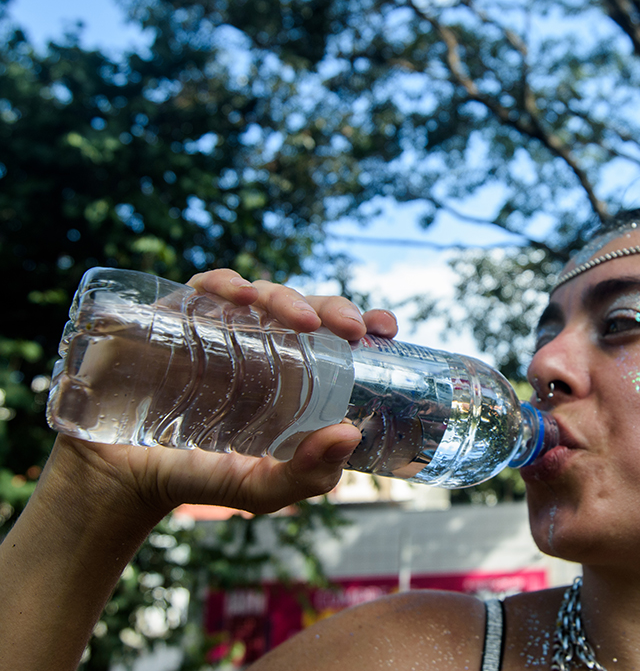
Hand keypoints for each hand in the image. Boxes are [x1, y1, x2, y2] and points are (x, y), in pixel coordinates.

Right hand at [48, 268, 400, 518]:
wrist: (120, 482)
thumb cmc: (198, 479)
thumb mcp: (262, 490)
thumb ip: (308, 476)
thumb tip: (349, 435)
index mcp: (291, 377)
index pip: (335, 338)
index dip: (364, 323)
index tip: (386, 327)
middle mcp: (260, 347)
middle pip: (304, 310)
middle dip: (333, 307)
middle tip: (352, 328)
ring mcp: (218, 331)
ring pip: (261, 294)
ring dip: (285, 296)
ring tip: (301, 321)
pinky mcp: (174, 321)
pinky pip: (201, 288)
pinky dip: (222, 282)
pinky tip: (234, 295)